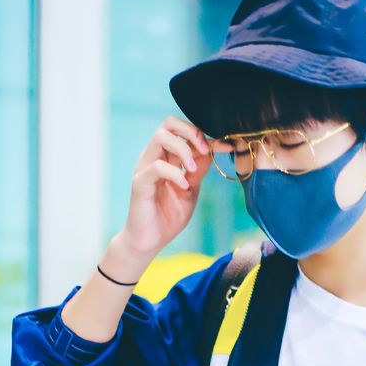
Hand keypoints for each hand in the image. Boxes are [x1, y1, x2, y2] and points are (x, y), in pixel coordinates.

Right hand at [121, 116, 213, 257]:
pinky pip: (157, 167)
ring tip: (193, 170)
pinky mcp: (140, 182)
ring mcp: (145, 168)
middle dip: (191, 133)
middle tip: (205, 150)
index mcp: (166, 157)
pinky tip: (184, 187)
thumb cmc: (167, 216)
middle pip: (169, 124)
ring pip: (160, 137)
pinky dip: (174, 174)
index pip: (183, 132)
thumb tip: (212, 151)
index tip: (226, 145)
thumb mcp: (191, 191)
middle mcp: (153, 157)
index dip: (206, 136)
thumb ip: (198, 171)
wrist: (150, 240)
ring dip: (183, 149)